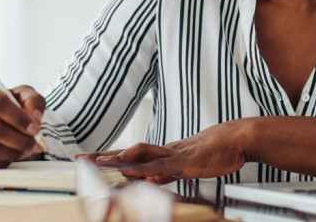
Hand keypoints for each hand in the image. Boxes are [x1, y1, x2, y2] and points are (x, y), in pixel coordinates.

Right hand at [0, 84, 45, 168]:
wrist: (1, 122)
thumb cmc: (14, 108)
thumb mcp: (27, 97)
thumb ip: (34, 102)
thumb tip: (34, 119)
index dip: (19, 119)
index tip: (35, 129)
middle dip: (18, 139)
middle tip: (33, 144)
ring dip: (11, 152)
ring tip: (24, 151)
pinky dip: (0, 163)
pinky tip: (10, 158)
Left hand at [82, 120, 248, 183]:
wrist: (236, 138)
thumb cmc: (214, 151)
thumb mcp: (185, 165)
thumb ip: (165, 171)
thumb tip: (146, 178)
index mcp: (162, 154)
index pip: (128, 155)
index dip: (106, 156)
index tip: (85, 158)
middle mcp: (163, 152)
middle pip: (127, 152)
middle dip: (103, 156)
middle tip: (79, 159)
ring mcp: (174, 156)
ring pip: (142, 156)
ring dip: (120, 159)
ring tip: (101, 163)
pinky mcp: (187, 162)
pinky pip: (165, 166)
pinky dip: (151, 170)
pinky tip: (139, 174)